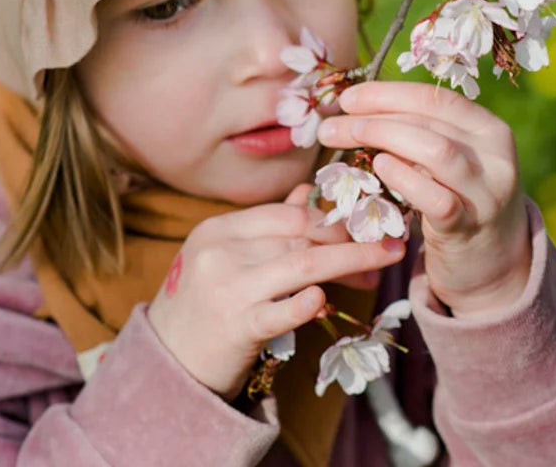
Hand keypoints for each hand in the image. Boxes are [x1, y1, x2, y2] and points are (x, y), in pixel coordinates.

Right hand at [146, 194, 404, 399]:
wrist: (168, 362)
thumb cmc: (204, 305)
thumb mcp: (227, 259)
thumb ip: (268, 228)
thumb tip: (309, 193)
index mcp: (218, 229)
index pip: (287, 213)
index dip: (332, 217)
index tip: (366, 226)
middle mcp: (221, 251)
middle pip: (300, 235)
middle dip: (350, 239)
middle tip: (387, 246)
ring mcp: (228, 288)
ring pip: (302, 265)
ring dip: (350, 262)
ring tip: (383, 265)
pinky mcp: (236, 326)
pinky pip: (283, 310)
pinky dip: (308, 302)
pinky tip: (327, 300)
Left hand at [318, 81, 531, 319]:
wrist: (491, 263)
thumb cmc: (455, 197)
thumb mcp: (445, 160)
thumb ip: (413, 132)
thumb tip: (352, 107)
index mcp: (489, 128)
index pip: (435, 98)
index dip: (387, 94)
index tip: (347, 98)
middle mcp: (495, 157)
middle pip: (429, 122)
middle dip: (373, 118)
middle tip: (331, 127)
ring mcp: (487, 193)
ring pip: (437, 151)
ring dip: (384, 138)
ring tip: (348, 140)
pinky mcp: (470, 228)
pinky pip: (436, 198)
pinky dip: (403, 178)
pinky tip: (379, 167)